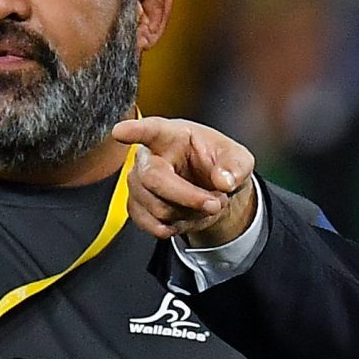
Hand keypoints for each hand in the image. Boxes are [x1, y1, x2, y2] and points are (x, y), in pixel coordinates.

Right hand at [112, 115, 257, 246]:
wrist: (212, 188)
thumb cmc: (219, 163)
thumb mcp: (239, 159)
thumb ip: (235, 167)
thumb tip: (223, 181)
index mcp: (170, 135)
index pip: (150, 130)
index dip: (134, 131)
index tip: (120, 132)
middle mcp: (148, 156)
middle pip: (153, 179)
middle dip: (189, 198)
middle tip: (217, 203)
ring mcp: (138, 182)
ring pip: (156, 208)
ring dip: (189, 214)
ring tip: (206, 205)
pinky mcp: (137, 206)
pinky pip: (151, 225)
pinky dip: (176, 228)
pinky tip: (187, 217)